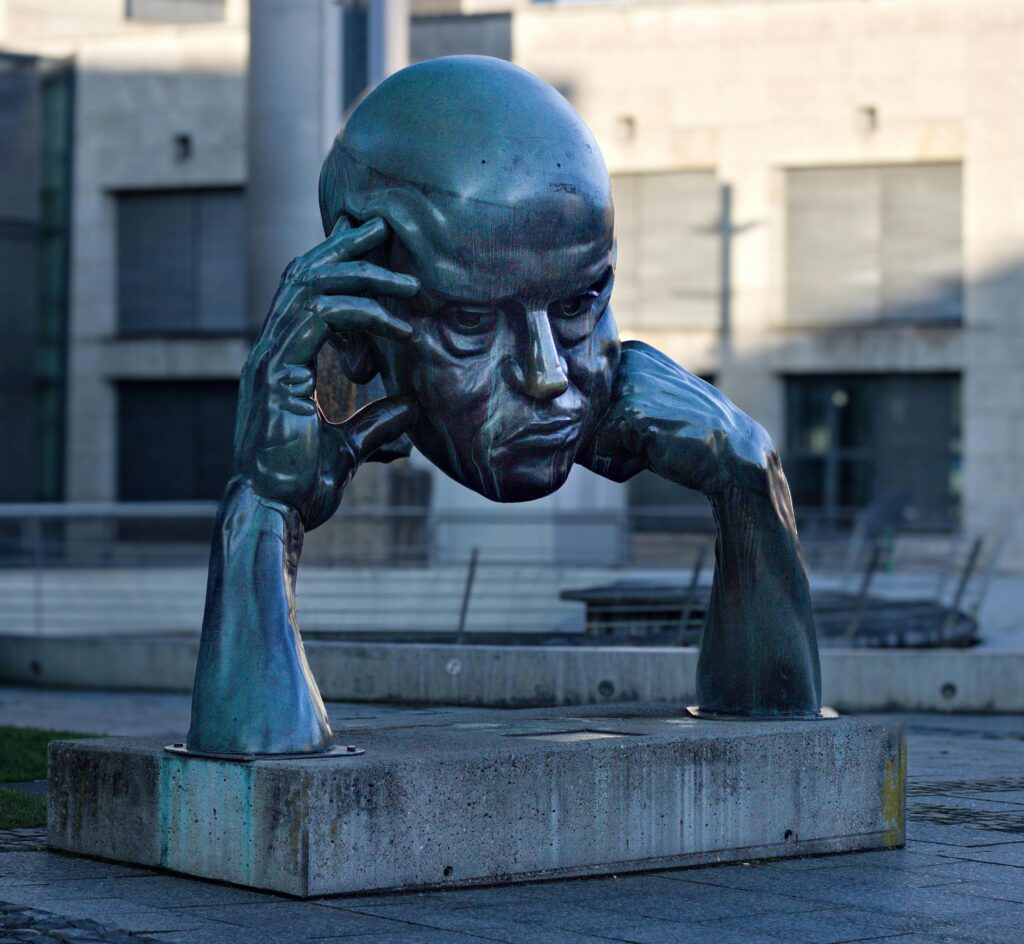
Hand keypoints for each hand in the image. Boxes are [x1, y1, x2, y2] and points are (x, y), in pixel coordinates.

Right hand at [233, 217, 419, 529]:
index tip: (373, 246)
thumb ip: (377, 423)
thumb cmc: (302, 484)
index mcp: (283, 361)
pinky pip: (320, 318)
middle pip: (304, 274)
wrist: (274, 512)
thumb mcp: (350, 446)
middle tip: (384, 226)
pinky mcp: (279, 372)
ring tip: (409, 284)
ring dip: (363, 277)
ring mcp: (271, 358)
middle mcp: (272, 351)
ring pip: (312, 286)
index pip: (306, 294)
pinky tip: (399, 328)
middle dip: (344, 246)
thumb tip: (410, 409)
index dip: (337, 264)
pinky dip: (362, 314)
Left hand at [579, 341, 775, 499]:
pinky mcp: (631, 412)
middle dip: (608, 440)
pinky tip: (657, 454)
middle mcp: (626, 359)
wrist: (733, 454)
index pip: (585, 399)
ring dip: (616, 454)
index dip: (610, 425)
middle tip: (654, 437)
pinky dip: (623, 466)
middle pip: (582, 417)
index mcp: (630, 351)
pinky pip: (600, 455)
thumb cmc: (686, 436)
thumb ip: (608, 402)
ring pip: (588, 438)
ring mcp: (629, 383)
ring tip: (656, 445)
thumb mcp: (647, 404)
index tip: (648, 423)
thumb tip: (556, 418)